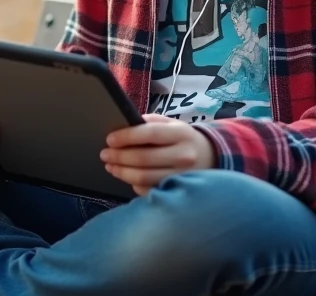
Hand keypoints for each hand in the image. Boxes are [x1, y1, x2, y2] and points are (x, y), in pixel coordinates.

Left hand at [100, 114, 216, 195]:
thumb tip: (122, 127)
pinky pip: (149, 191)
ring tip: (111, 166)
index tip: (110, 139)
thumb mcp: (171, 124)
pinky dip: (134, 185)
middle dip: (119, 156)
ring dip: (122, 172)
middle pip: (143, 158)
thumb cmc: (183, 139)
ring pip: (144, 178)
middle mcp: (183, 156)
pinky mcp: (178, 193)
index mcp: (181, 134)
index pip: (149, 134)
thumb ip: (150, 123)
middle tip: (105, 154)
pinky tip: (127, 177)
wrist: (210, 158)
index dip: (126, 137)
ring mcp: (182, 177)